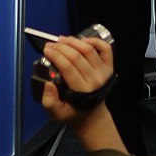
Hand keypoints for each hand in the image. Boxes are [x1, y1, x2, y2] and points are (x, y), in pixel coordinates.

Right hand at [37, 35, 129, 154]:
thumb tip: (48, 83)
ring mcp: (104, 72)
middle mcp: (95, 79)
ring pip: (89, 50)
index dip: (56, 55)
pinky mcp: (109, 67)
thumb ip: (49, 102)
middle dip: (61, 47)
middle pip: (77, 56)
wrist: (92, 116)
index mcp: (82, 91)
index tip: (46, 50)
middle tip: (50, 44)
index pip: (68, 67)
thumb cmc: (73, 113)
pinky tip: (82, 39)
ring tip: (62, 39)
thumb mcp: (57, 114)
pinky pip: (105, 49)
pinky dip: (95, 41)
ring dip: (74, 41)